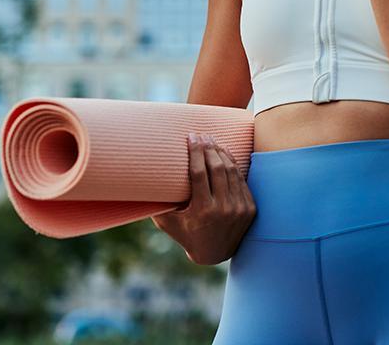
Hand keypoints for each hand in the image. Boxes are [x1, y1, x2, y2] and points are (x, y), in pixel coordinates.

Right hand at [150, 133, 255, 265]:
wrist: (215, 254)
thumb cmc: (186, 235)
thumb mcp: (168, 223)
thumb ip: (156, 205)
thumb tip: (138, 181)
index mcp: (203, 211)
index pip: (199, 173)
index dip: (195, 152)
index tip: (191, 137)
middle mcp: (223, 208)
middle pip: (217, 169)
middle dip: (208, 148)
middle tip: (201, 135)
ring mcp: (239, 208)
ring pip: (231, 172)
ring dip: (221, 153)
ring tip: (212, 141)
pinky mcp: (250, 208)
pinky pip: (241, 180)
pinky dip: (233, 165)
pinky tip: (225, 154)